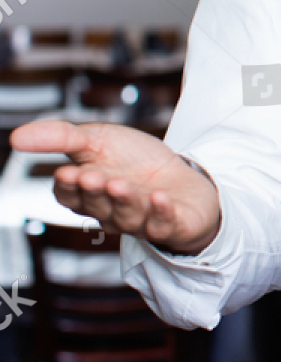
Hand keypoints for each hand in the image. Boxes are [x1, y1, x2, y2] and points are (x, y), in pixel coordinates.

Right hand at [11, 119, 221, 255]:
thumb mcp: (96, 140)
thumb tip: (16, 136)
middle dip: (94, 193)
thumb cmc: (134, 160)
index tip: (66, 172)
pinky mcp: (173, 224)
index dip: (68, 188)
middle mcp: (112, 212)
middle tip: (92, 177)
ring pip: (127, 218)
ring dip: (123, 201)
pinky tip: (160, 197)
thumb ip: (61, 138)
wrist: (183, 175)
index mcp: (89, 195)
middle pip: (97, 208)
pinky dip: (161, 212)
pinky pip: (164, 225)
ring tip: (120, 184)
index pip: (70, 197)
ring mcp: (142, 221)